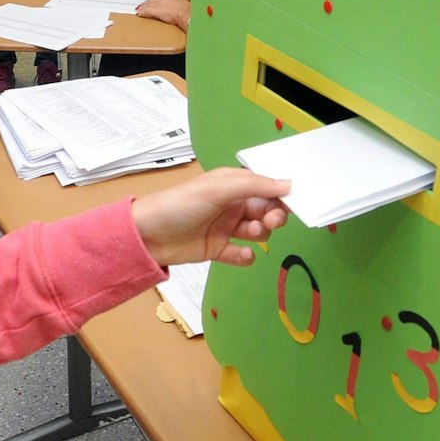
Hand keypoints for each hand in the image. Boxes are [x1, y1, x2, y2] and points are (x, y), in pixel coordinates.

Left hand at [132, 168, 290, 266]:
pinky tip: (244, 254)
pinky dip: (246, 256)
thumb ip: (254, 186)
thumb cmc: (176, 205)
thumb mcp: (217, 189)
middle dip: (273, 216)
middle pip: (265, 210)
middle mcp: (230, 204)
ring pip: (256, 232)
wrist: (146, 236)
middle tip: (270, 221)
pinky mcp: (217, 249)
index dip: (280, 195)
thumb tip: (286, 184)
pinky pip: (241, 254)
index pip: (265, 187)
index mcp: (231, 184)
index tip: (293, 203)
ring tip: (249, 233)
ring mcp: (224, 227)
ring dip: (260, 234)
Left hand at [136, 0, 189, 29]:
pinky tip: (139, 14)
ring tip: (138, 9)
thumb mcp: (181, 5)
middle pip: (151, 0)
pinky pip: (146, 11)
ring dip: (142, 7)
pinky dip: (142, 12)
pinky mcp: (155, 10)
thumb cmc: (187, 11)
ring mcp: (158, 4)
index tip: (151, 3)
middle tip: (140, 5)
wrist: (185, 13)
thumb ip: (177, 6)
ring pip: (147, 5)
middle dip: (145, 3)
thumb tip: (177, 10)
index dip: (154, 1)